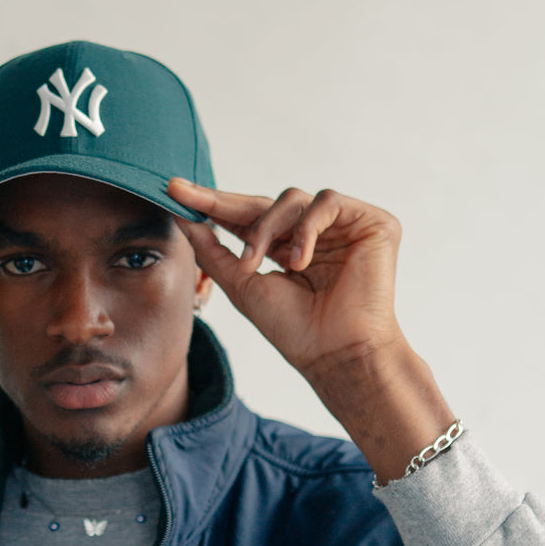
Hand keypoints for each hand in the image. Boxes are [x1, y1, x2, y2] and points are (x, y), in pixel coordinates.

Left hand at [168, 181, 403, 384]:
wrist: (337, 355)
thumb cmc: (295, 330)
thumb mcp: (242, 285)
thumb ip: (214, 251)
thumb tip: (183, 219)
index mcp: (286, 248)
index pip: (246, 218)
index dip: (211, 204)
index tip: (172, 190)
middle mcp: (314, 233)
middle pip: (264, 202)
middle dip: (223, 203)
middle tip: (188, 197)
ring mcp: (343, 227)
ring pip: (292, 198)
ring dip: (265, 228)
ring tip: (256, 263)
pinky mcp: (372, 223)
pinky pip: (328, 201)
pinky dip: (306, 228)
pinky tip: (298, 261)